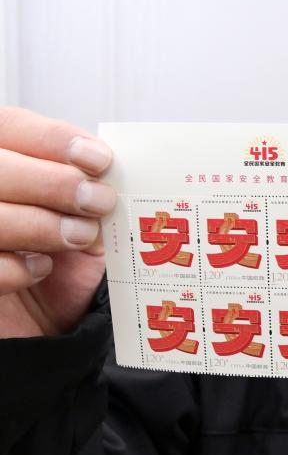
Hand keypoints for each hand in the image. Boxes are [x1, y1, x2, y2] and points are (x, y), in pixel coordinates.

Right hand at [0, 107, 115, 337]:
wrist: (50, 328)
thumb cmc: (67, 266)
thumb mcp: (86, 221)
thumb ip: (89, 190)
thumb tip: (110, 169)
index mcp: (6, 163)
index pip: (9, 126)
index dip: (51, 138)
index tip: (97, 159)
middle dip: (52, 182)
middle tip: (96, 202)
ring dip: (41, 224)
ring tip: (80, 237)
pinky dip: (16, 267)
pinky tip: (41, 269)